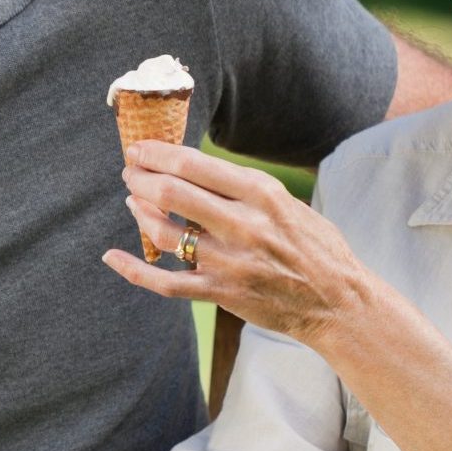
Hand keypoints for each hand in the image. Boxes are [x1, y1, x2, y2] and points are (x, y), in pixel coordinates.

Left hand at [106, 140, 382, 347]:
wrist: (339, 303)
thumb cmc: (317, 249)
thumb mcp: (288, 204)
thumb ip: (247, 189)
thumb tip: (199, 170)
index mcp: (262, 194)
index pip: (195, 164)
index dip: (158, 153)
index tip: (140, 148)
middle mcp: (243, 225)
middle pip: (172, 192)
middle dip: (141, 176)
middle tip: (129, 170)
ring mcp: (229, 261)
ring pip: (164, 232)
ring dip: (139, 212)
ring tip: (132, 200)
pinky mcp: (220, 293)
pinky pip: (166, 282)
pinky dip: (134, 270)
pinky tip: (112, 256)